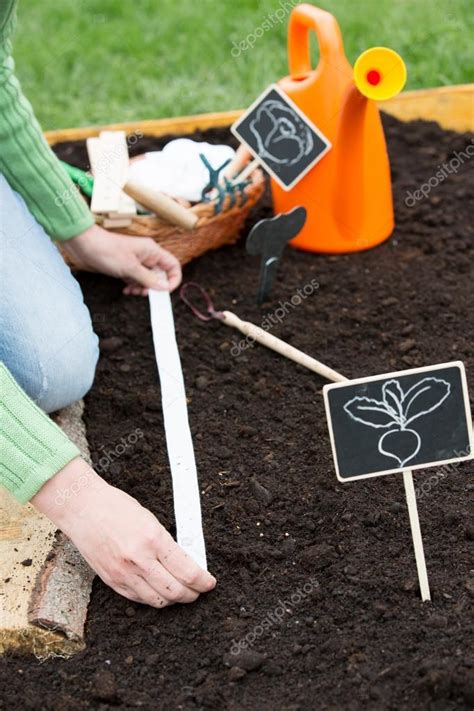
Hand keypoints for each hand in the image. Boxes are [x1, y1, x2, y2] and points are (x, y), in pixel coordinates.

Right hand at [31, 458, 215, 606]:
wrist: (82, 508)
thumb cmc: (116, 507)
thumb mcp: (151, 519)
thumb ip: (167, 543)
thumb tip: (186, 561)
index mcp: (154, 539)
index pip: (187, 571)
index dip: (203, 581)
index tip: (209, 582)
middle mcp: (139, 560)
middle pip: (175, 591)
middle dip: (192, 594)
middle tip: (199, 590)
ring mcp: (124, 573)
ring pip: (158, 600)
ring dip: (173, 599)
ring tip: (181, 592)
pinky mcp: (112, 581)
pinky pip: (138, 599)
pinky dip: (153, 598)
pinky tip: (158, 590)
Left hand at [63, 224, 181, 295]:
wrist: (84, 245)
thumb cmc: (106, 250)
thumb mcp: (130, 268)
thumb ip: (149, 279)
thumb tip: (164, 287)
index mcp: (152, 251)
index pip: (173, 266)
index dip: (173, 279)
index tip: (165, 291)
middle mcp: (146, 256)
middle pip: (160, 275)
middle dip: (154, 287)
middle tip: (144, 292)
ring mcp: (136, 262)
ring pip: (148, 280)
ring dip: (142, 288)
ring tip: (132, 291)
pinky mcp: (126, 268)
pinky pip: (136, 280)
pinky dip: (133, 286)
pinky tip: (125, 289)